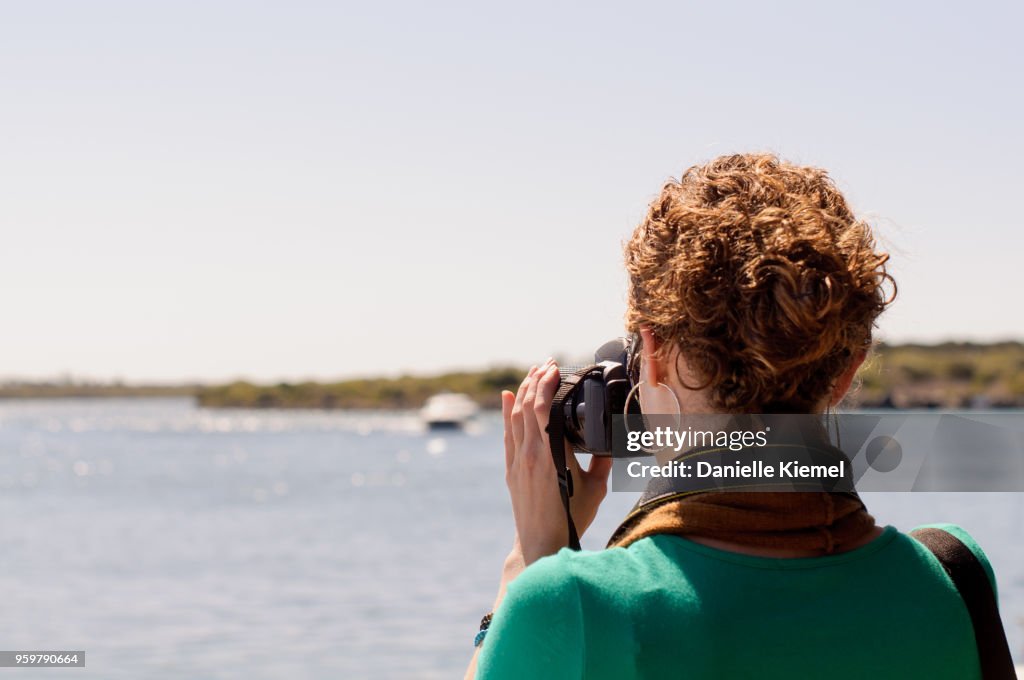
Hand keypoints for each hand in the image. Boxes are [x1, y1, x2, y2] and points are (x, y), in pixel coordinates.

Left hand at [502, 359, 612, 564]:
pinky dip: (508, 412)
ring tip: (532, 372)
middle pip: (527, 407)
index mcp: (552, 455)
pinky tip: (507, 397)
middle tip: (547, 363)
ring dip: (523, 391)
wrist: (541, 542)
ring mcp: (518, 461)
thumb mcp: (595, 487)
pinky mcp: (511, 468)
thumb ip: (602, 460)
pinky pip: (508, 433)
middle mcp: (531, 454)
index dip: (547, 386)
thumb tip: (611, 439)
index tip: (556, 369)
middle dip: (536, 381)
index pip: (543, 410)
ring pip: (515, 417)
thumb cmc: (572, 517)